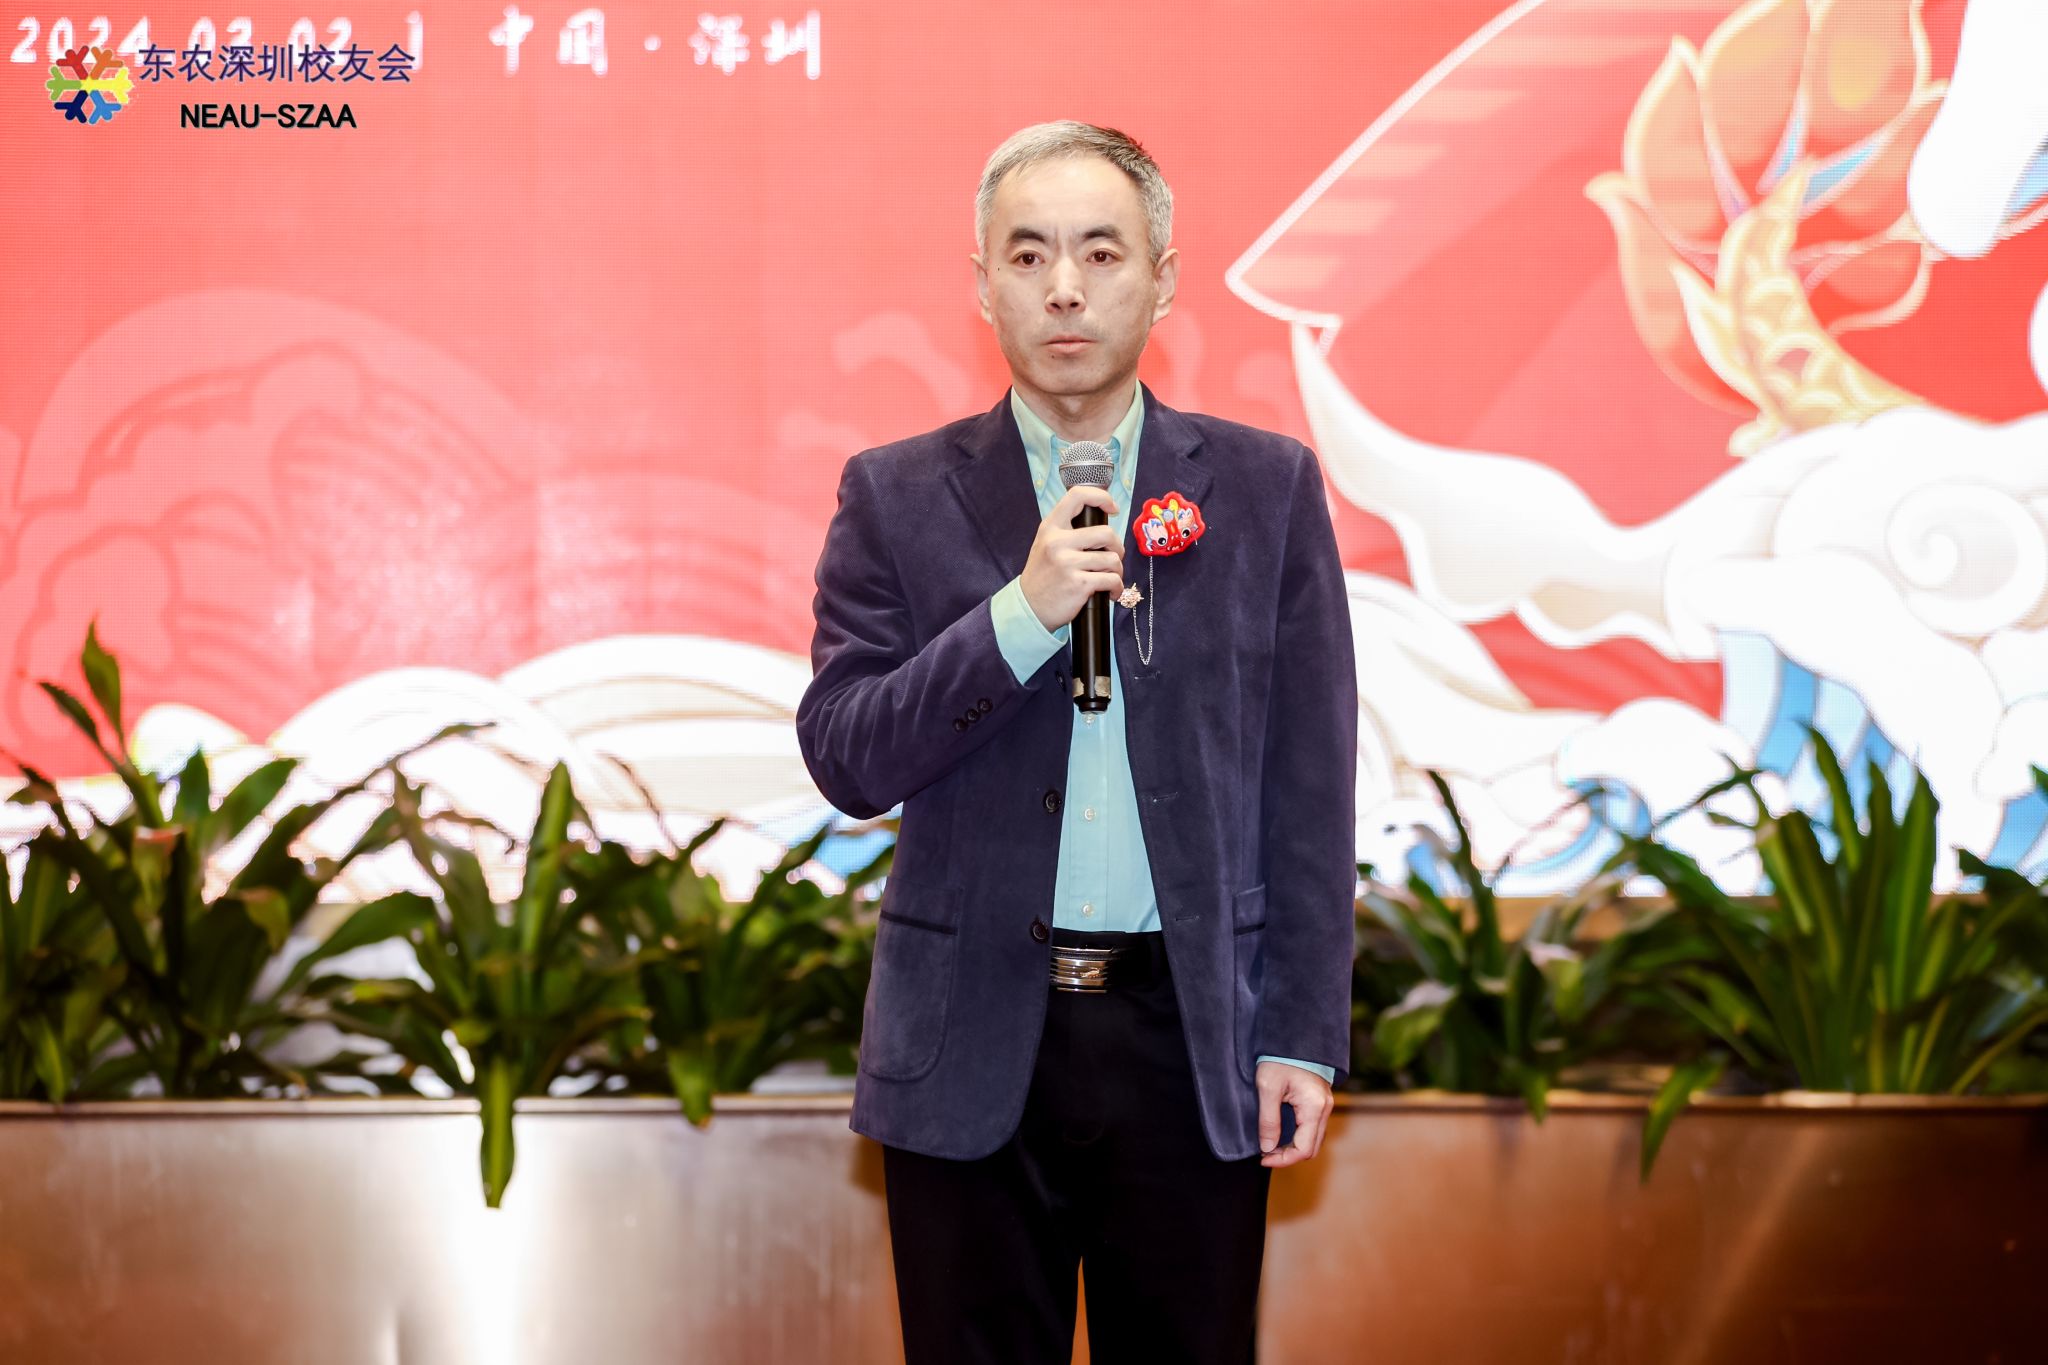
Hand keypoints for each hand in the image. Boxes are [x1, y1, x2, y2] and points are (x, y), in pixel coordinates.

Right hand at [1019, 485, 1121, 632]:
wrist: (1029, 607)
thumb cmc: (1043, 576)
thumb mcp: (1046, 544)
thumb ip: (1066, 530)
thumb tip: (1101, 522)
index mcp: (1051, 527)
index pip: (1077, 496)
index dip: (1102, 497)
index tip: (1113, 509)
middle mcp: (1058, 542)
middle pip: (1106, 533)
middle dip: (1117, 547)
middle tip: (1114, 557)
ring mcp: (1068, 563)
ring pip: (1112, 559)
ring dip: (1117, 570)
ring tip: (1110, 578)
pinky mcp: (1079, 584)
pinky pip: (1112, 580)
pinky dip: (1116, 587)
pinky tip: (1110, 592)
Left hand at [1256, 1061, 1331, 1167]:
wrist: (1292, 1036)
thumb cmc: (1279, 1058)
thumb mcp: (1267, 1087)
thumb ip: (1268, 1120)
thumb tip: (1267, 1147)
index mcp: (1314, 1107)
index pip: (1303, 1149)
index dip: (1283, 1159)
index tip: (1263, 1158)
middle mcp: (1324, 1109)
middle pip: (1311, 1148)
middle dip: (1288, 1156)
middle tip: (1265, 1154)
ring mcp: (1324, 1105)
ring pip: (1313, 1139)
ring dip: (1293, 1147)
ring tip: (1270, 1145)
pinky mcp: (1319, 1101)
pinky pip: (1312, 1128)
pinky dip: (1298, 1136)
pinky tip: (1280, 1133)